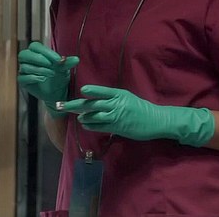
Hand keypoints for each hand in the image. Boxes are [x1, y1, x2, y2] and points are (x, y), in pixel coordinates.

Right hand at [17, 42, 78, 115]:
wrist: (58, 92)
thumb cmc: (59, 77)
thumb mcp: (65, 69)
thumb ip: (68, 63)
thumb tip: (76, 59)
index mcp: (38, 53)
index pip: (35, 47)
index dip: (45, 52)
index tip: (57, 59)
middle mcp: (28, 61)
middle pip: (24, 54)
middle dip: (38, 59)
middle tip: (50, 64)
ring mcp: (24, 71)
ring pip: (25, 67)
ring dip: (40, 69)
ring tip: (52, 74)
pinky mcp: (23, 82)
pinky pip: (23, 78)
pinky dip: (34, 78)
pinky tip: (43, 79)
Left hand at [59, 85, 214, 146]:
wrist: (156, 120)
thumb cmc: (142, 109)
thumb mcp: (128, 99)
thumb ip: (114, 99)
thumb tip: (96, 101)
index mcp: (120, 94)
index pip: (102, 91)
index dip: (91, 91)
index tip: (81, 90)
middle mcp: (117, 104)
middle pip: (92, 104)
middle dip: (75, 105)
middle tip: (62, 105)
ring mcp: (116, 116)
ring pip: (93, 116)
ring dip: (83, 116)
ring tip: (78, 116)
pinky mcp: (117, 127)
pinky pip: (99, 126)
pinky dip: (90, 125)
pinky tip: (86, 124)